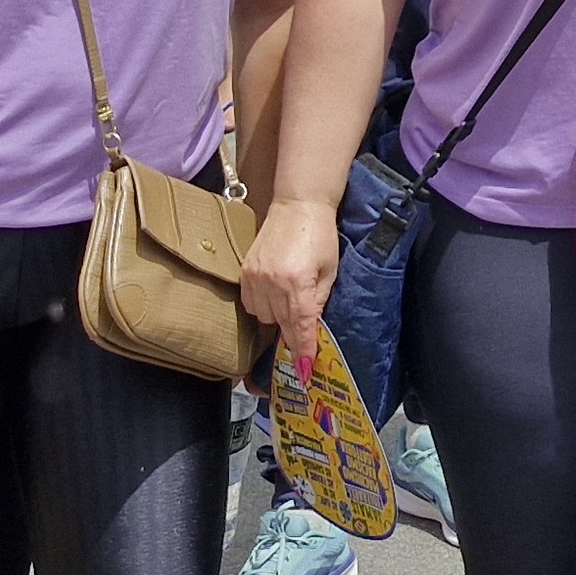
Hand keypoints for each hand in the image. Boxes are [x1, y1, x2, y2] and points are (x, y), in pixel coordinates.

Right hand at [241, 198, 341, 374]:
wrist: (298, 204)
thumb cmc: (321, 235)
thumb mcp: (330, 269)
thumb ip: (320, 300)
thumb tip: (311, 327)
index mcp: (297, 281)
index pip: (300, 325)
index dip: (303, 349)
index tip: (305, 370)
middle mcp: (272, 282)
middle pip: (280, 324)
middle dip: (292, 338)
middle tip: (303, 348)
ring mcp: (254, 277)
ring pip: (263, 317)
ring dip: (277, 319)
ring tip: (291, 308)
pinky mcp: (245, 271)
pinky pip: (250, 303)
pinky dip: (262, 307)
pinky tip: (275, 298)